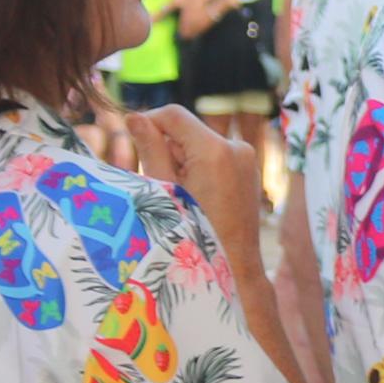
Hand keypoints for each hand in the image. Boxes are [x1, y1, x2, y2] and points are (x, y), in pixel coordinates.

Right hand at [128, 105, 269, 258]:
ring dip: (183, 159)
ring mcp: (246, 158)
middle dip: (168, 149)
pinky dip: (201, 167)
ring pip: (201, 144)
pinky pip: (216, 157)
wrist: (233, 267)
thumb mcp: (164, 191)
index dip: (148, 122)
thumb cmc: (193, 235)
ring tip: (181, 194)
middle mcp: (237, 147)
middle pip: (187, 131)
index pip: (173, 115)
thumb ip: (150, 150)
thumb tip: (133, 117)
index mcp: (215, 150)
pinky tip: (197, 196)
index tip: (133, 140)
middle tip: (161, 182)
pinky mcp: (249, 169)